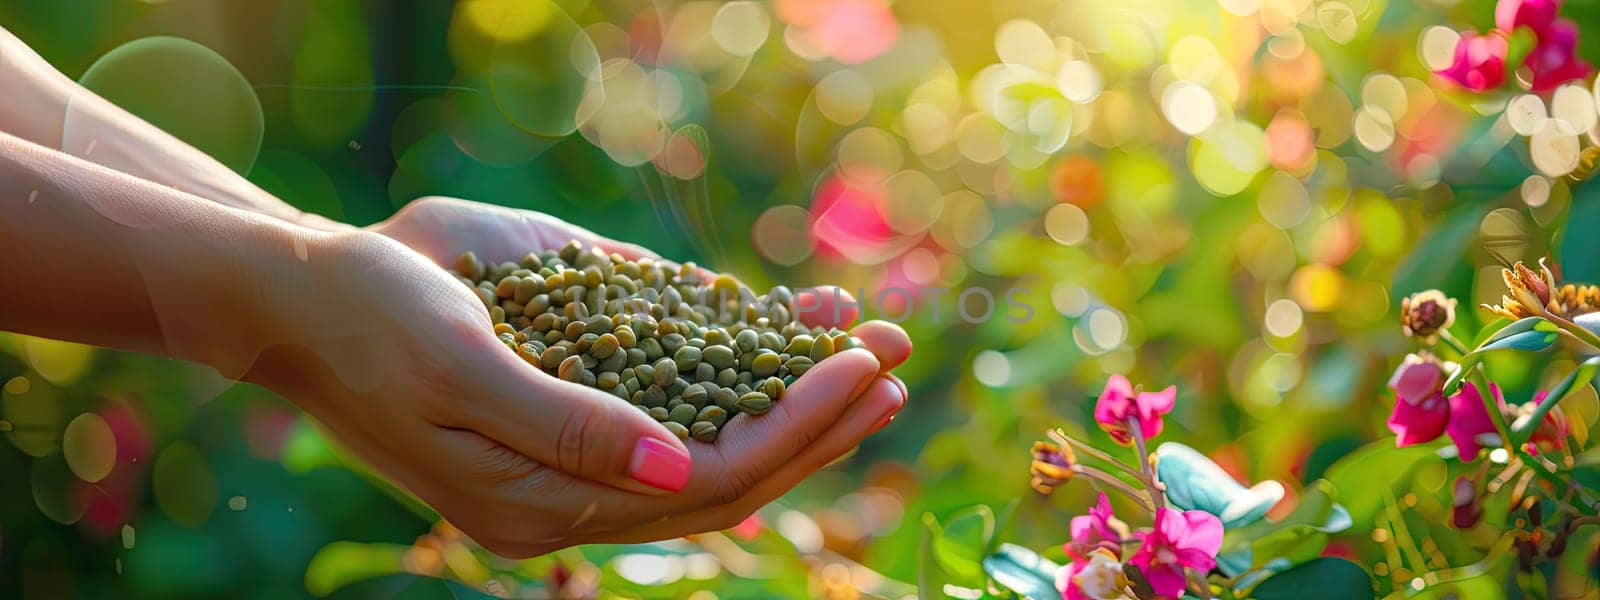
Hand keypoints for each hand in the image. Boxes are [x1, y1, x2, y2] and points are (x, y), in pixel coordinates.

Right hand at [244, 198, 911, 556]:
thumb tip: (677, 471)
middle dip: (819, 420)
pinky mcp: (584, 391)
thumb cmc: (369, 321)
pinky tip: (799, 324)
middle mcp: (576, 485)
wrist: (307, 293)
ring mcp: (583, 443)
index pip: (704, 486)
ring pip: (717, 438)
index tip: (858, 372)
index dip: (792, 432)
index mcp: (544, 504)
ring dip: (799, 393)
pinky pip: (682, 390)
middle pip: (730, 473)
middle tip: (896, 365)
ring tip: (875, 347)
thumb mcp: (456, 368)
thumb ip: (564, 426)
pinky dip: (745, 360)